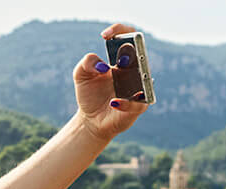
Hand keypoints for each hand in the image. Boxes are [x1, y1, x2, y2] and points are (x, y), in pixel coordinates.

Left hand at [73, 22, 148, 141]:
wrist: (90, 119)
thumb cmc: (89, 94)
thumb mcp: (80, 75)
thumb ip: (86, 62)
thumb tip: (103, 65)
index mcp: (122, 60)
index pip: (130, 37)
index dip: (120, 31)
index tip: (104, 35)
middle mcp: (134, 71)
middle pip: (141, 55)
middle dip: (132, 54)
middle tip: (119, 59)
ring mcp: (139, 88)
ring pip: (144, 77)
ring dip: (134, 77)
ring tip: (118, 76)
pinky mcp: (139, 107)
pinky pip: (138, 103)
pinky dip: (127, 102)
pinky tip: (113, 102)